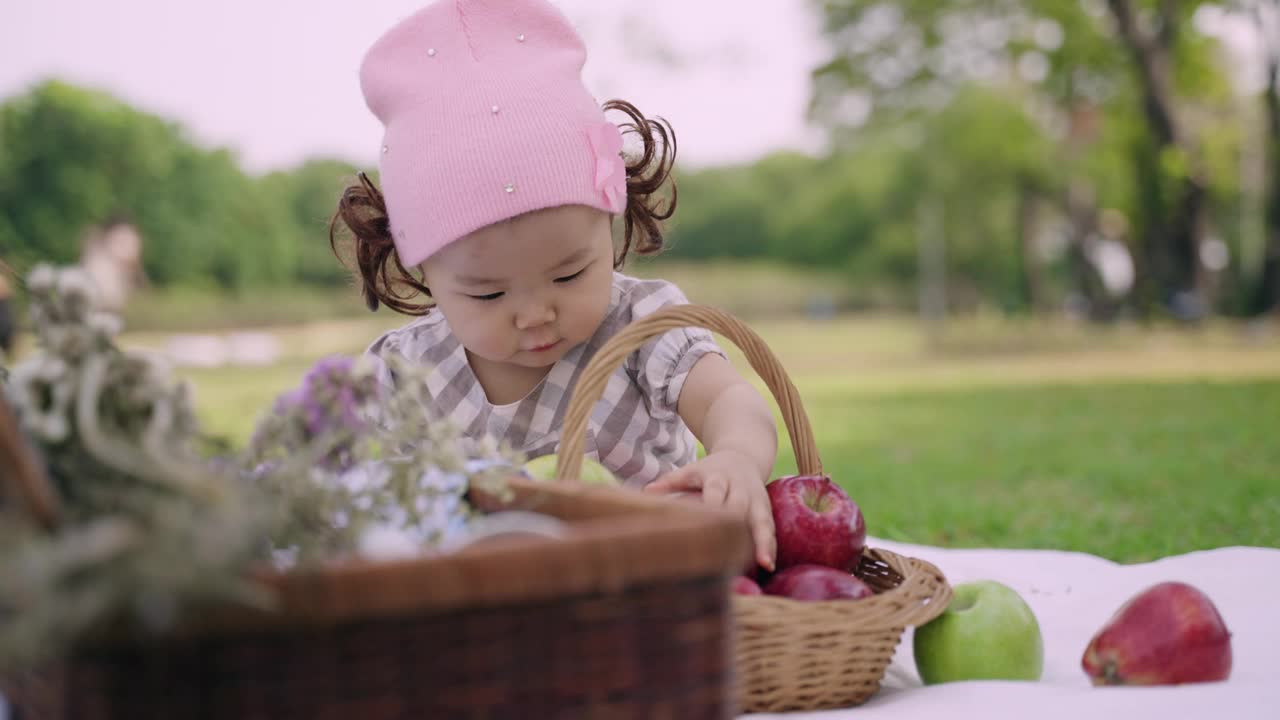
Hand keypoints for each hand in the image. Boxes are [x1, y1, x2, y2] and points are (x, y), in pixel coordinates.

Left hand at [645, 451, 775, 571]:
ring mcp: (756, 499)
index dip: (714, 504)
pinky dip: (769, 545)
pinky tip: (767, 563)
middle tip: (736, 550)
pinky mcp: (766, 509)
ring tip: (764, 563)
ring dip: (763, 541)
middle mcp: (740, 488)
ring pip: (762, 519)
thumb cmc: (710, 470)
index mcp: (719, 477)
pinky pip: (769, 528)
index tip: (710, 520)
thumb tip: (646, 492)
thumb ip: (671, 482)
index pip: (715, 491)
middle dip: (741, 526)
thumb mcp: (691, 471)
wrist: (744, 457)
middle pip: (742, 506)